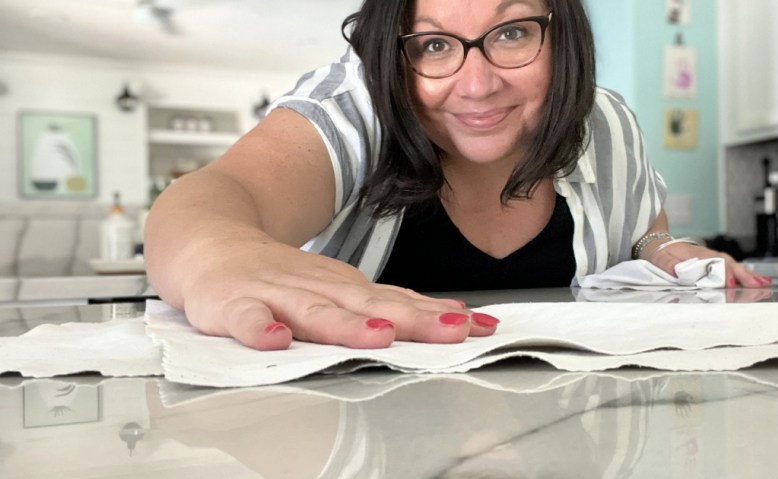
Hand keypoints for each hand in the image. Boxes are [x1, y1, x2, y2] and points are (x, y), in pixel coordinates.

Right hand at [171, 240, 499, 350]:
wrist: (208, 236)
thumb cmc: (279, 275)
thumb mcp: (342, 288)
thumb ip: (392, 306)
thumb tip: (456, 316)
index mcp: (346, 287)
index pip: (400, 302)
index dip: (440, 316)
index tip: (482, 327)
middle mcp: (318, 289)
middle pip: (370, 305)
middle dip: (414, 319)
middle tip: (453, 329)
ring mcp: (275, 294)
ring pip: (315, 311)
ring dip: (347, 324)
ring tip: (378, 336)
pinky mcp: (232, 302)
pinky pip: (245, 318)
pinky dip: (258, 329)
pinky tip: (273, 339)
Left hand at [643, 240, 771, 288]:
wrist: (658, 244)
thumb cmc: (661, 254)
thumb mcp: (660, 259)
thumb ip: (668, 266)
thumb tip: (676, 272)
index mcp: (695, 255)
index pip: (712, 264)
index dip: (721, 274)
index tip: (730, 283)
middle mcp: (708, 256)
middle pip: (728, 264)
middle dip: (742, 275)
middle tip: (756, 286)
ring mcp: (713, 259)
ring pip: (733, 266)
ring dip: (748, 275)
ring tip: (763, 284)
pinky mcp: (715, 264)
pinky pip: (733, 268)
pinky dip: (746, 274)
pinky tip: (759, 282)